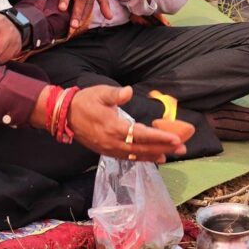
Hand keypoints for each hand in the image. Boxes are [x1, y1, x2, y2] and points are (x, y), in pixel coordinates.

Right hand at [66, 86, 184, 161]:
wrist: (65, 116)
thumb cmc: (84, 101)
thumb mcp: (99, 93)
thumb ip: (115, 94)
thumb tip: (128, 91)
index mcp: (113, 126)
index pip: (141, 134)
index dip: (159, 137)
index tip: (175, 139)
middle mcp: (113, 141)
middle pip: (143, 147)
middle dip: (164, 148)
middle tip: (182, 149)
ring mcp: (110, 149)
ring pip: (137, 154)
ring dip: (155, 154)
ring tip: (172, 155)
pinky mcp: (107, 151)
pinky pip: (128, 157)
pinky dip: (143, 158)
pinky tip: (154, 157)